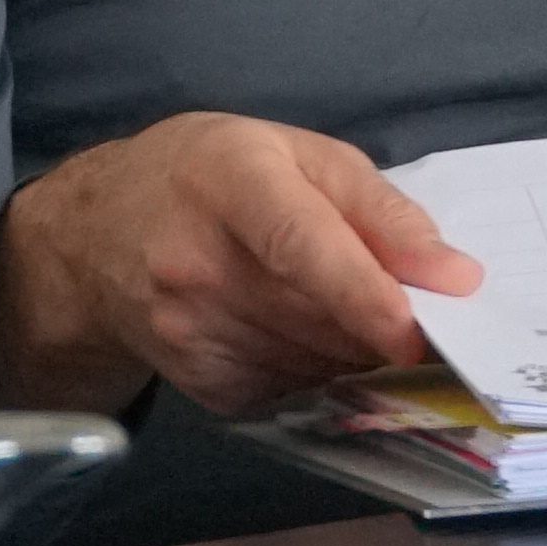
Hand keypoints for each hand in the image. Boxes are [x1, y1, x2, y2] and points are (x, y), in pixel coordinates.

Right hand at [0, 114, 483, 416]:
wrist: (92, 239)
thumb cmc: (207, 176)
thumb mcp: (295, 154)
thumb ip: (380, 209)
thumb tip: (455, 278)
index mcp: (230, 180)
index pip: (300, 244)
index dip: (362, 293)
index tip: (415, 329)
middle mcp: (199, 263)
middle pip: (324, 317)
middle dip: (387, 324)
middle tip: (425, 312)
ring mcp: (192, 335)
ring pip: (321, 363)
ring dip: (356, 348)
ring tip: (341, 306)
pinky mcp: (204, 388)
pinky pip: (298, 391)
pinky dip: (321, 370)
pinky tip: (296, 331)